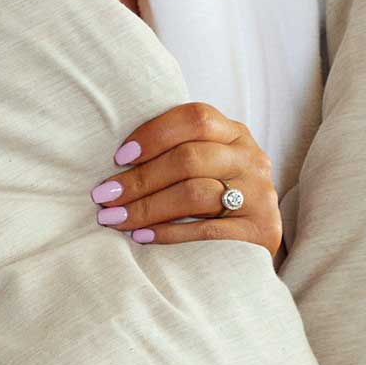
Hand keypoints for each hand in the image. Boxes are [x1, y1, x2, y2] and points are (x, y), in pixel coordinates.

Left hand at [89, 102, 283, 265]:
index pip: (195, 118)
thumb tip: (115, 161)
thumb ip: (177, 153)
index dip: (154, 134)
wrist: (255, 246)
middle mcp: (251, 160)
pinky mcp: (261, 231)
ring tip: (114, 219)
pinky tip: (142, 237)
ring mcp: (260, 195)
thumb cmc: (216, 202)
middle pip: (189, 158)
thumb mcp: (207, 167)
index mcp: (234, 135)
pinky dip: (168, 233)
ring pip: (195, 193)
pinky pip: (206, 231)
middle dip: (139, 178)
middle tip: (104, 195)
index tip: (119, 158)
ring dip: (146, 207)